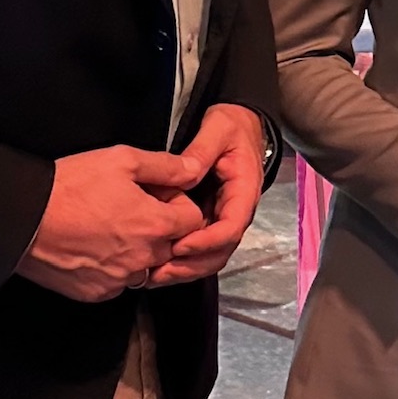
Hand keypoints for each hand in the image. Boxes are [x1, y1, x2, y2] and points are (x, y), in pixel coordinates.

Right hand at [16, 146, 207, 301]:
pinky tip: (94, 246)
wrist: (21, 218)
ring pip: (146, 266)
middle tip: (130, 209)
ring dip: (138, 250)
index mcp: (156, 225)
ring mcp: (121, 279)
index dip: (178, 204)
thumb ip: (165, 166)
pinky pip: (119, 282)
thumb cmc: (69, 187)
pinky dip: (113, 267)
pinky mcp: (98, 292)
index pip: (193, 220)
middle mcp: (144, 258)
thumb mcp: (121, 160)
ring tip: (109, 227)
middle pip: (172, 245)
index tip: (157, 196)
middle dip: (160, 228)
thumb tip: (194, 171)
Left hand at [146, 105, 268, 284]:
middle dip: (191, 265)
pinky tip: (155, 265)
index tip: (180, 244)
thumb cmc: (231, 125)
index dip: (207, 240)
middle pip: (220, 250)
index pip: (231, 227)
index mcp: (244, 191)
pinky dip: (179, 259)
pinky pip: (197, 246)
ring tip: (153, 275)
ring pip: (209, 255)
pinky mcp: (208, 219)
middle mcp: (235, 211)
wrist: (239, 123)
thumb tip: (186, 173)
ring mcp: (222, 217)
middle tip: (160, 271)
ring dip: (184, 269)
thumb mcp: (218, 128)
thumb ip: (202, 150)